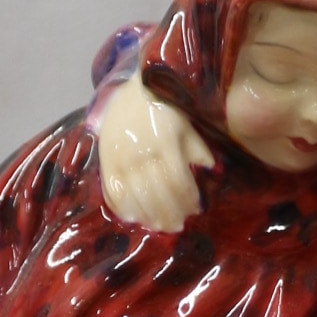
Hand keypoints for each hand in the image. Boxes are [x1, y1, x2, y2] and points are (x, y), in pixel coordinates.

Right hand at [97, 73, 214, 231]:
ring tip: (158, 225)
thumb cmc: (166, 109)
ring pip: (135, 196)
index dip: (187, 200)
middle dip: (169, 213)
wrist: (132, 92)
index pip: (178, 182)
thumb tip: (210, 169)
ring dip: (148, 215)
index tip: (195, 209)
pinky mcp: (106, 160)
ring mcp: (121, 158)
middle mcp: (142, 153)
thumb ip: (197, 148)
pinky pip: (111, 189)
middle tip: (178, 225)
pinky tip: (132, 216)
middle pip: (157, 193)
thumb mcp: (186, 125)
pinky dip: (121, 207)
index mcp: (165, 144)